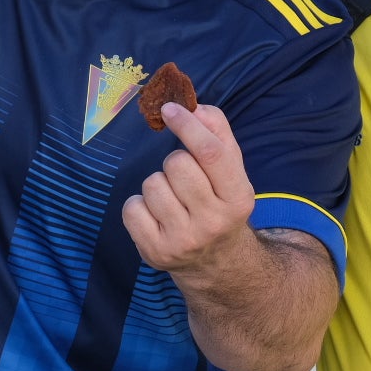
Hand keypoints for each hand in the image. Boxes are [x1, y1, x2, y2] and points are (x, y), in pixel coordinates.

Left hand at [123, 102, 256, 277]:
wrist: (215, 263)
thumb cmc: (219, 204)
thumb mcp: (232, 172)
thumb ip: (218, 133)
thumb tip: (194, 106)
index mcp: (238, 198)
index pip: (210, 153)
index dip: (187, 125)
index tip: (169, 109)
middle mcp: (213, 222)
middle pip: (177, 165)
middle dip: (174, 162)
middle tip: (182, 178)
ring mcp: (183, 240)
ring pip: (152, 184)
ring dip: (157, 184)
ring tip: (172, 200)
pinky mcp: (155, 252)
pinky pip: (132, 207)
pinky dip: (139, 205)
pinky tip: (155, 215)